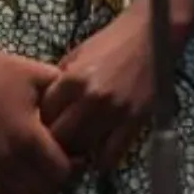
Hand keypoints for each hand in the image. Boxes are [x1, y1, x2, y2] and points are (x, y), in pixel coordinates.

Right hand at [0, 47, 77, 193]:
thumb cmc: (7, 72)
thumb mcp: (44, 77)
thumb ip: (68, 97)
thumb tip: (89, 113)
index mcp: (28, 137)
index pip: (61, 171)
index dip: (77, 167)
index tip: (81, 154)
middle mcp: (8, 158)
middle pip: (45, 188)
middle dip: (61, 179)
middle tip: (69, 163)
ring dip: (40, 187)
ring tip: (47, 168)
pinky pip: (1, 193)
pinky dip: (17, 190)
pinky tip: (26, 173)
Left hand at [42, 5, 155, 172]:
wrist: (152, 33)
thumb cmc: (112, 41)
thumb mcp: (78, 54)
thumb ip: (60, 81)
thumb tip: (43, 108)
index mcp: (73, 78)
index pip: (45, 115)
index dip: (42, 122)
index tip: (44, 126)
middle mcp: (91, 97)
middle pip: (59, 136)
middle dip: (55, 142)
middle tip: (58, 144)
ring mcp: (115, 110)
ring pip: (83, 148)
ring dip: (78, 152)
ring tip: (77, 152)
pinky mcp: (135, 120)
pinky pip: (112, 154)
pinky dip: (103, 160)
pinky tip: (99, 157)